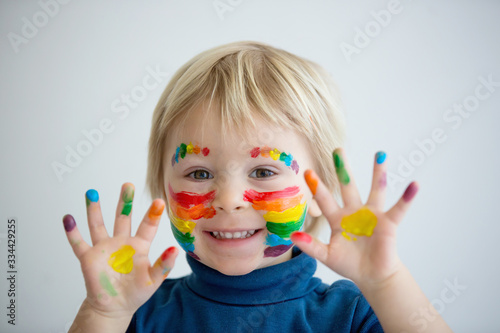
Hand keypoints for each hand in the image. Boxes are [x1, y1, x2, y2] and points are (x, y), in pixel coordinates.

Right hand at [62, 183, 177, 318]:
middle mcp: (121, 242)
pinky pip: (78, 243)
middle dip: (125, 201)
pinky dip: (72, 232)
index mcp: (139, 246)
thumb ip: (164, 264)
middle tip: (128, 185)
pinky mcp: (89, 258)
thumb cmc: (136, 291)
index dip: (153, 214)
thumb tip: (175, 250)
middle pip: (123, 217)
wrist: (115, 307)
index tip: (159, 201)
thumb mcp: (154, 279)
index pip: (147, 226)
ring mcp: (104, 248)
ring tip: (92, 192)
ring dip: (94, 209)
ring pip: (98, 225)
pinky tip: (68, 218)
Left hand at [291, 148, 417, 287]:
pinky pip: (399, 208)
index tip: (308, 172)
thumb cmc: (348, 263)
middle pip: (348, 186)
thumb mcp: (327, 255)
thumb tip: (293, 235)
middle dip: (343, 169)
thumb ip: (311, 246)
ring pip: (375, 190)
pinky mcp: (388, 223)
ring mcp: (372, 215)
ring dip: (378, 173)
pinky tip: (414, 185)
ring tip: (380, 154)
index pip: (324, 200)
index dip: (317, 187)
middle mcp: (354, 211)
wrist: (371, 276)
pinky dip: (407, 197)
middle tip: (338, 150)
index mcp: (337, 218)